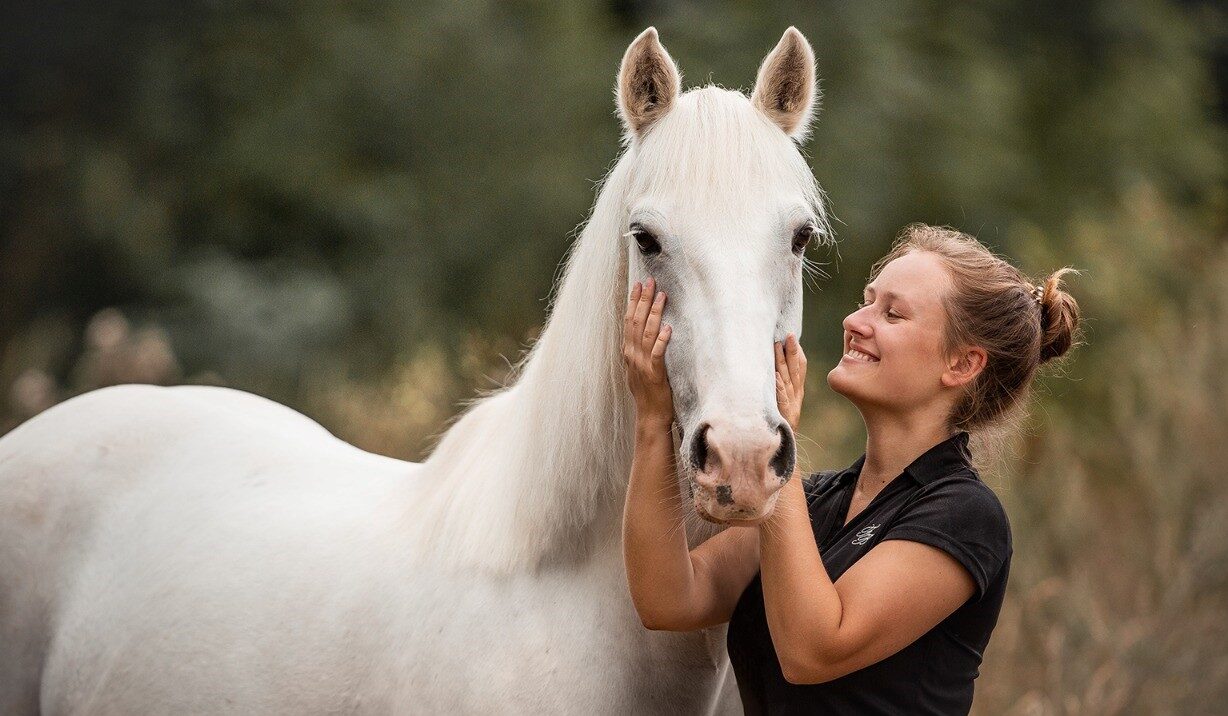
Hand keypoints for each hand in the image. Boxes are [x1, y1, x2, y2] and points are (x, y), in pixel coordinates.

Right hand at [622, 278, 672, 426]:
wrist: (650, 416)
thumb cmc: (647, 393)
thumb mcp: (636, 369)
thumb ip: (636, 352)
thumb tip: (637, 335)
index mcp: (628, 352)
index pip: (629, 321)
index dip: (633, 302)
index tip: (638, 284)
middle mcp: (633, 355)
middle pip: (637, 322)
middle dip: (643, 300)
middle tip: (650, 281)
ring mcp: (643, 364)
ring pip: (647, 333)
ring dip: (654, 313)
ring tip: (662, 295)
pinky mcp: (655, 373)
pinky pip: (658, 353)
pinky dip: (662, 340)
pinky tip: (668, 327)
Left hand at [774, 333, 805, 431]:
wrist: (784, 444)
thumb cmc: (781, 421)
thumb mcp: (785, 402)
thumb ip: (783, 386)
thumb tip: (775, 367)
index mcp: (797, 391)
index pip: (800, 368)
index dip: (797, 352)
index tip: (792, 337)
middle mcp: (795, 395)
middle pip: (795, 369)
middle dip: (792, 350)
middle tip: (788, 334)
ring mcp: (790, 403)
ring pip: (786, 378)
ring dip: (781, 361)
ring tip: (776, 346)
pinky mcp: (783, 412)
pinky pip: (781, 397)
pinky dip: (779, 386)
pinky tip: (775, 375)